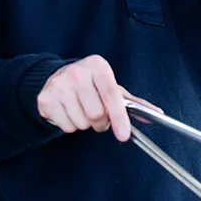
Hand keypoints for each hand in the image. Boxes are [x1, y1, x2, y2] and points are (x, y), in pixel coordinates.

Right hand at [37, 56, 156, 141]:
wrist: (56, 78)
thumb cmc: (90, 84)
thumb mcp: (112, 87)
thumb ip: (133, 102)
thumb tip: (155, 113)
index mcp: (97, 66)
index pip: (112, 97)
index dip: (119, 118)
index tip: (124, 135)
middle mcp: (77, 72)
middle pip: (96, 114)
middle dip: (101, 122)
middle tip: (99, 116)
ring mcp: (58, 85)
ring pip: (81, 123)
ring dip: (86, 124)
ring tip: (83, 111)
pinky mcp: (45, 99)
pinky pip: (66, 126)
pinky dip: (71, 125)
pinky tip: (69, 112)